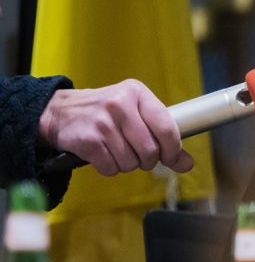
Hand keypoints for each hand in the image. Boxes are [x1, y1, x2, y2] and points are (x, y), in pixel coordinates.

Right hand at [37, 79, 193, 175]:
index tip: (171, 158)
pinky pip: (111, 168)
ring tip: (117, 150)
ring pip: (131, 162)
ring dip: (127, 164)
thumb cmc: (106, 114)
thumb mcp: (136, 114)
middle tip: (138, 154)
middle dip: (147, 160)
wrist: (61, 112)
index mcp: (137, 93)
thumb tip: (186, 163)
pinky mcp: (87, 139)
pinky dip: (110, 168)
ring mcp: (102, 122)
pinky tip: (103, 154)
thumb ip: (164, 136)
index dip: (173, 150)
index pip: (168, 128)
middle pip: (150, 150)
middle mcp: (120, 104)